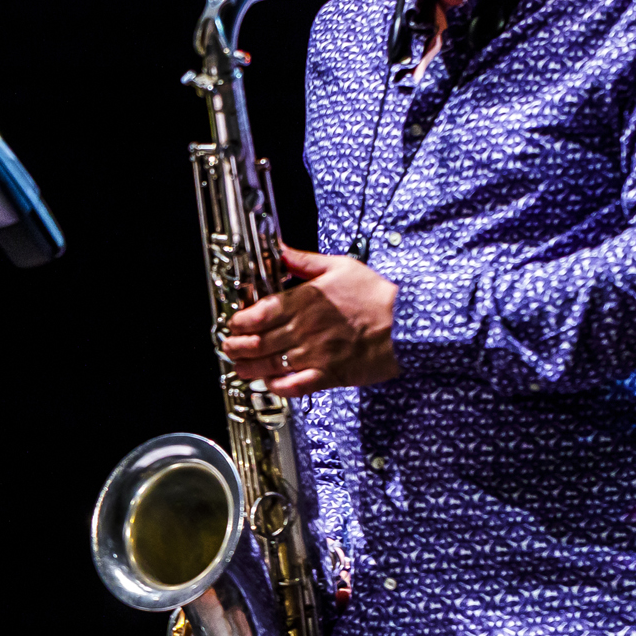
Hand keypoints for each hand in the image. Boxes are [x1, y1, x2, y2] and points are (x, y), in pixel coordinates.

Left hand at [222, 244, 400, 394]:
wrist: (407, 323)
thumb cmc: (376, 295)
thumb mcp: (338, 266)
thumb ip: (302, 261)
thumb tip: (278, 248)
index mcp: (304, 301)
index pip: (257, 314)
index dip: (238, 322)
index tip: (234, 323)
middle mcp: (304, 330)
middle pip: (257, 342)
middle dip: (235, 347)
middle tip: (228, 346)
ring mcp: (315, 355)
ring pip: (270, 365)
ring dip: (248, 367)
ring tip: (239, 366)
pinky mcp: (328, 375)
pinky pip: (295, 386)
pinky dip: (277, 386)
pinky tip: (269, 382)